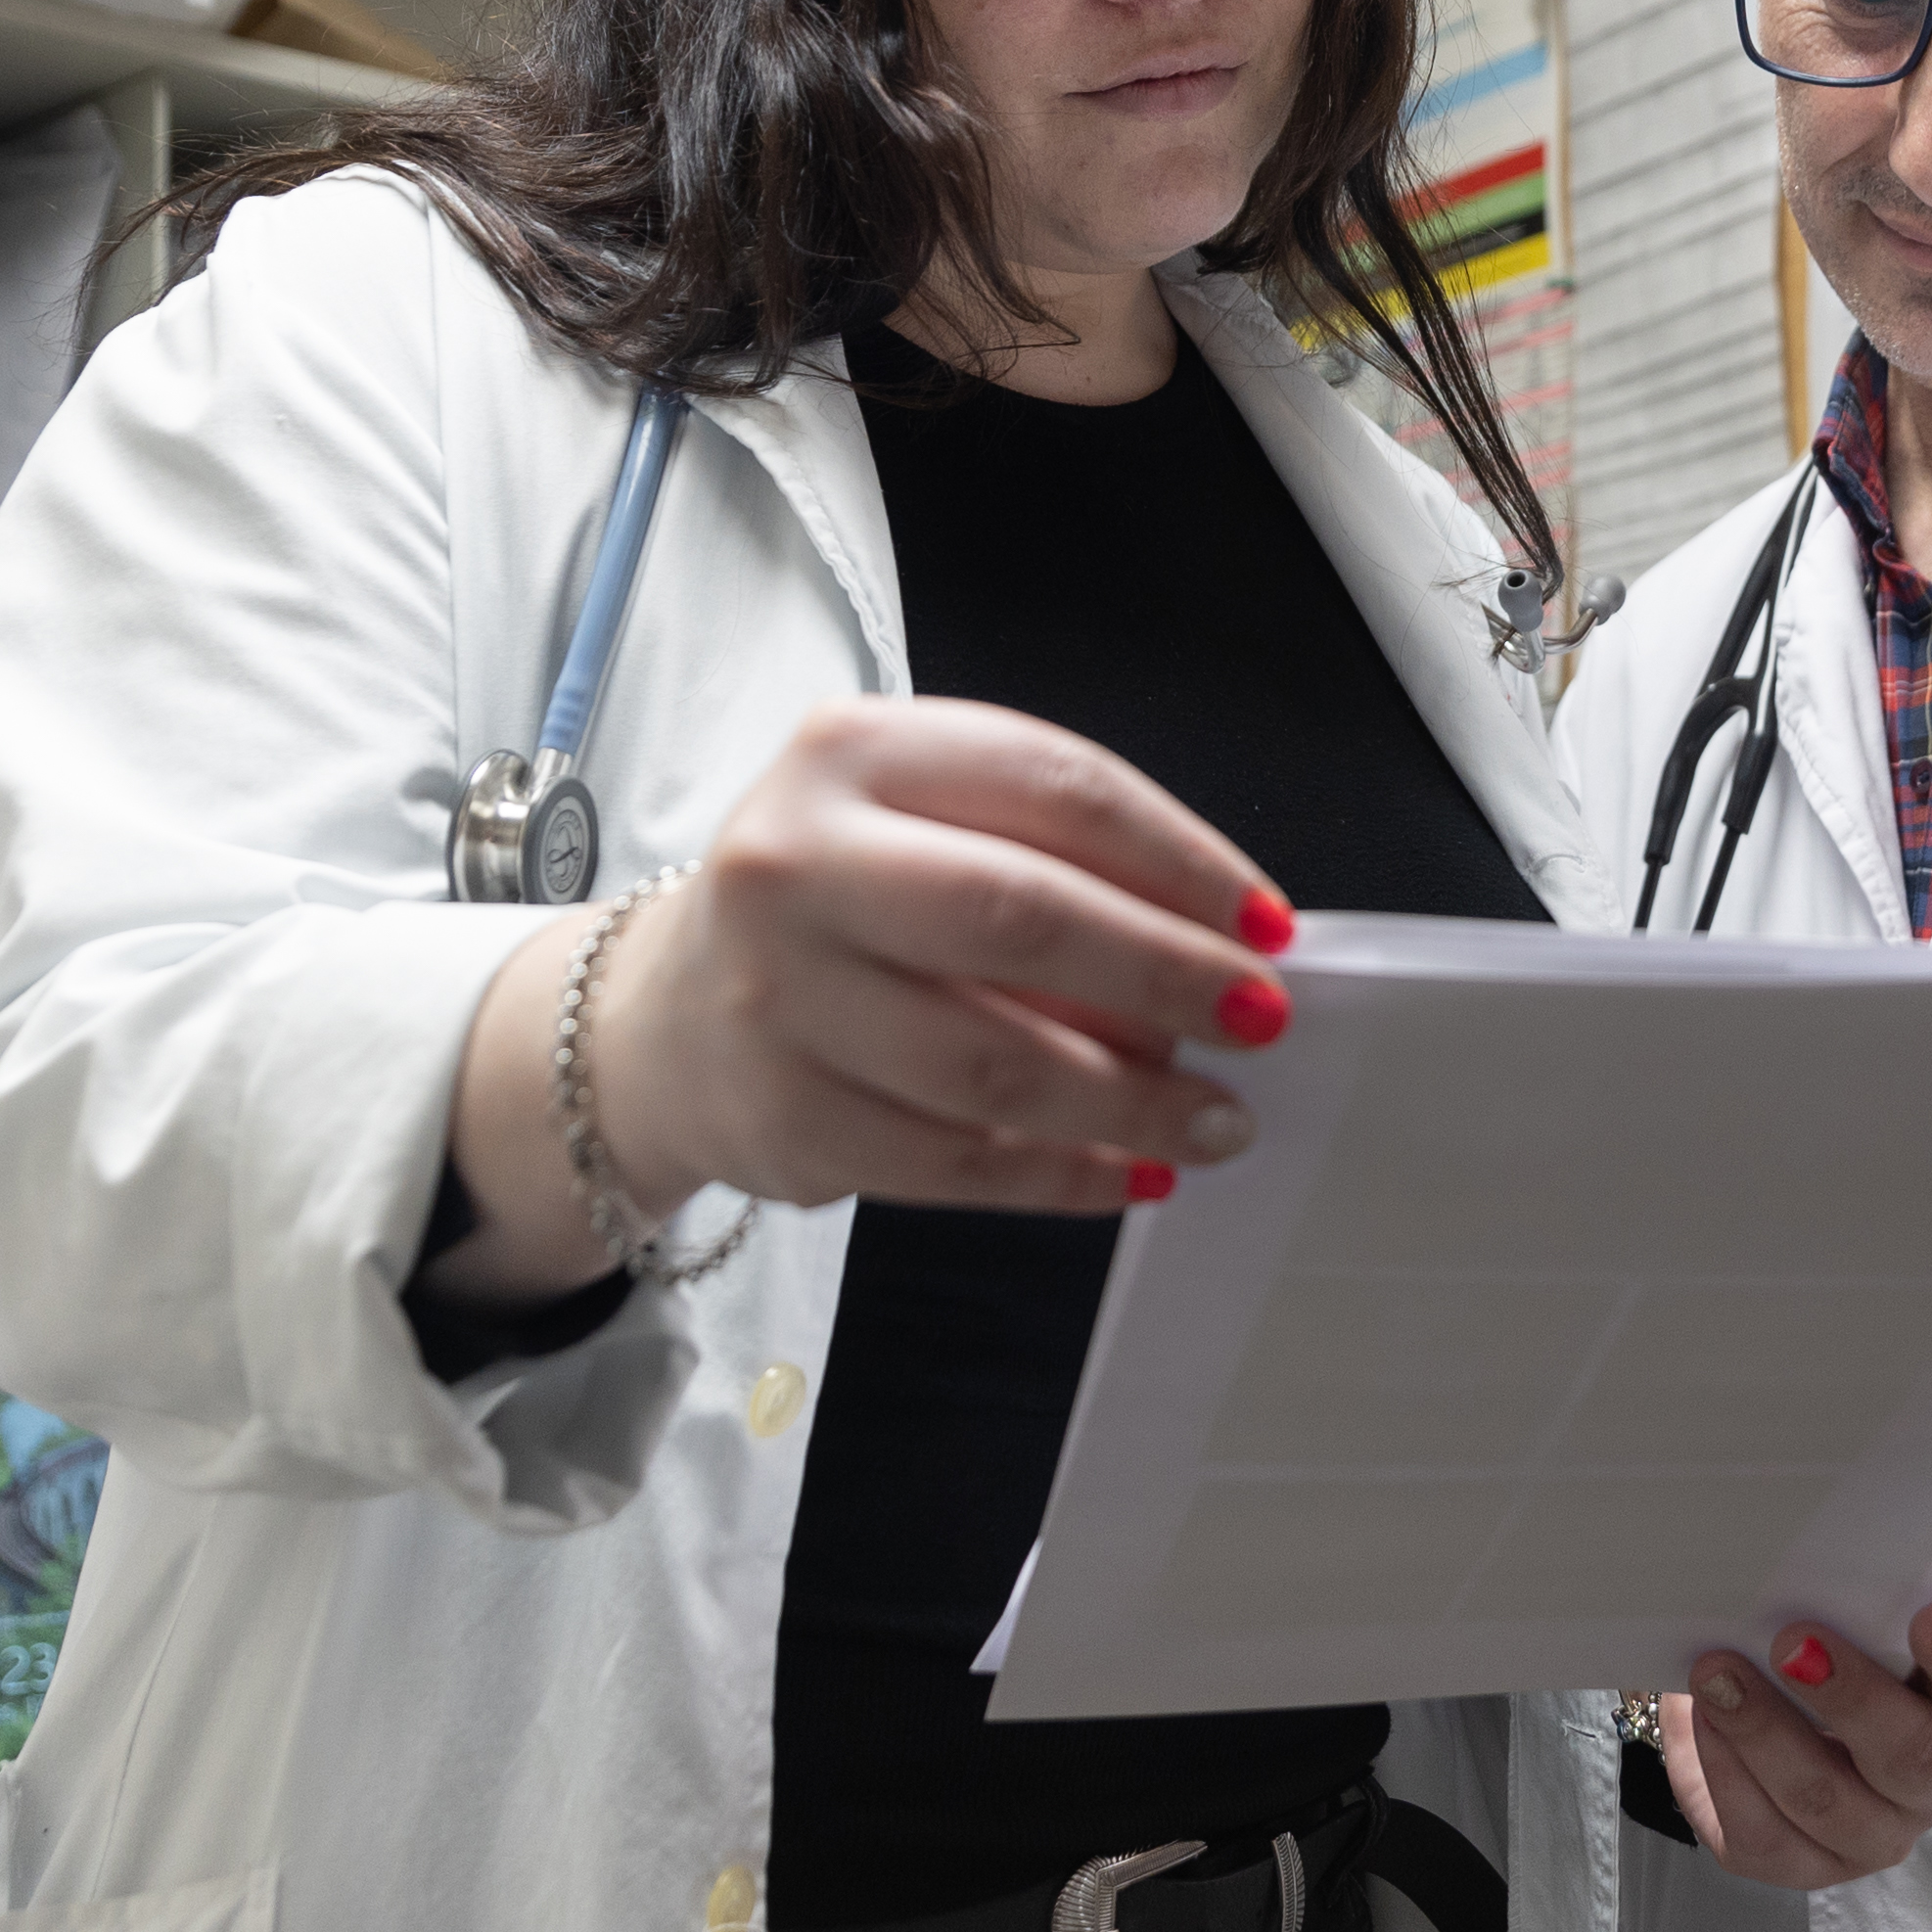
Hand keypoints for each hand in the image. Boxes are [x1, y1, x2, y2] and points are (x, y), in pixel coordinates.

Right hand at [432, 698, 1290, 1299]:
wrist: (662, 1018)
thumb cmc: (835, 906)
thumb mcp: (916, 822)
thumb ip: (1048, 854)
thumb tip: (1223, 945)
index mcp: (853, 753)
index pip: (1058, 789)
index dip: (1185, 862)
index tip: (1269, 925)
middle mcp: (798, 863)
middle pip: (1025, 917)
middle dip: (1170, 977)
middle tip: (1260, 1021)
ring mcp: (779, 997)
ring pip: (998, 1062)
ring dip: (1135, 1101)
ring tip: (1219, 1119)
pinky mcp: (786, 1118)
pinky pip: (959, 1164)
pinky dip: (1066, 1177)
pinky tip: (1134, 1174)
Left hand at [1656, 1602, 1931, 1887]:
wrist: (1795, 1723)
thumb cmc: (1841, 1662)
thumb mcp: (1868, 1626)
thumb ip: (1865, 1606)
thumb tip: (1802, 1582)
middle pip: (1914, 1760)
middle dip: (1850, 1700)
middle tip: (1792, 1644)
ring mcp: (1879, 1836)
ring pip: (1827, 1804)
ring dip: (1765, 1736)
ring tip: (1717, 1678)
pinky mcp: (1810, 1867)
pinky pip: (1764, 1838)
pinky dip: (1723, 1775)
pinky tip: (1699, 1723)